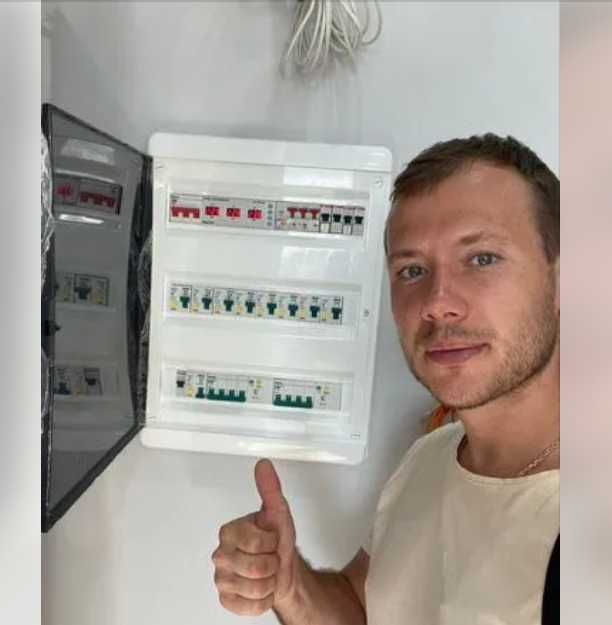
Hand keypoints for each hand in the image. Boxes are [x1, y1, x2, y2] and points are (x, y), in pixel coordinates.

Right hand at [212, 459, 297, 615]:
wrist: (283, 570)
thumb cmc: (277, 541)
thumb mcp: (278, 513)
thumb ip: (270, 489)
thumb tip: (264, 466)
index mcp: (230, 531)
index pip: (255, 542)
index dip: (271, 543)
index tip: (271, 539)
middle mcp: (221, 554)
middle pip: (256, 568)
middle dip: (272, 564)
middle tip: (270, 556)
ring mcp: (222, 578)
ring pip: (255, 589)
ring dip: (270, 582)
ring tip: (267, 572)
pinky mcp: (227, 599)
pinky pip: (250, 607)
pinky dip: (263, 600)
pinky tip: (261, 587)